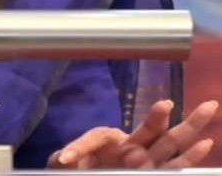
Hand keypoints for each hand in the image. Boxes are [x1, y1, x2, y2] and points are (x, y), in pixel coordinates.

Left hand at [47, 99, 218, 168]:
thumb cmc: (74, 171)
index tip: (65, 160)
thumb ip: (63, 159)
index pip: (98, 137)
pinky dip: (190, 157)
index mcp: (106, 141)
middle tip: (172, 99)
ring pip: (170, 143)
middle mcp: (129, 148)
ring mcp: (144, 162)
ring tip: (209, 107)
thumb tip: (63, 161)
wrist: (80, 174)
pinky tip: (205, 145)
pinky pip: (173, 166)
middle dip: (162, 114)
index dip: (80, 147)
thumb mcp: (61, 165)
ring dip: (189, 127)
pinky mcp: (152, 173)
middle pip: (150, 128)